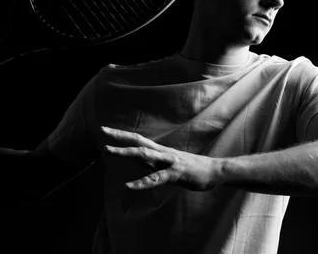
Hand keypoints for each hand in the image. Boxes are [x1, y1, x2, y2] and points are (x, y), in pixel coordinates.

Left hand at [101, 126, 218, 190]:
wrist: (214, 170)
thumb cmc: (190, 168)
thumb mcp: (168, 163)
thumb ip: (152, 162)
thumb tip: (135, 159)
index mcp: (160, 150)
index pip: (138, 139)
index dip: (122, 134)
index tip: (105, 130)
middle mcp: (163, 152)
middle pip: (138, 142)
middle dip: (120, 138)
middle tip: (102, 132)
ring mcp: (169, 161)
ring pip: (145, 155)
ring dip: (126, 152)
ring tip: (109, 151)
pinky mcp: (176, 173)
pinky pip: (156, 178)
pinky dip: (142, 182)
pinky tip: (129, 186)